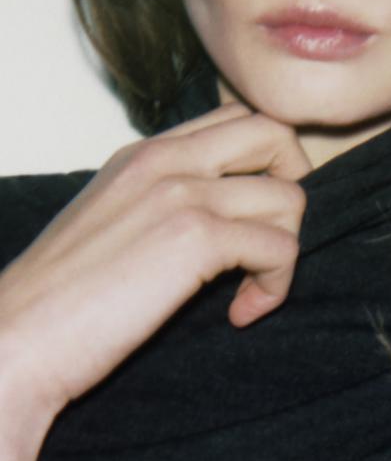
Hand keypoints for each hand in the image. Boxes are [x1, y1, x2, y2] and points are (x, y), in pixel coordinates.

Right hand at [0, 103, 310, 420]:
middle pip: (274, 133)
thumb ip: (162, 210)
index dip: (264, 168)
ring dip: (284, 253)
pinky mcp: (195, 237)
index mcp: (143, 156)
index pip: (234, 122)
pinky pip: (280, 247)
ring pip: (289, 198)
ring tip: (249, 292)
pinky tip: (240, 315)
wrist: (18, 338)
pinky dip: (274, 287)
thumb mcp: (115, 230)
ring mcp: (181, 193)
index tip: (250, 223)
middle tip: (271, 244)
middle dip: (293, 189)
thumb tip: (220, 228)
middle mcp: (164, 160)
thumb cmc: (61, 303)